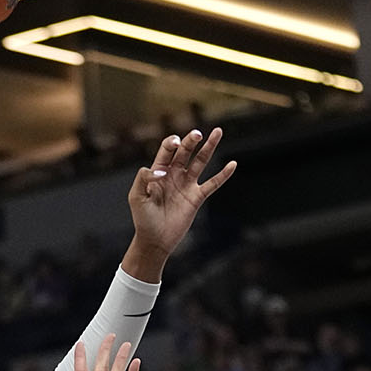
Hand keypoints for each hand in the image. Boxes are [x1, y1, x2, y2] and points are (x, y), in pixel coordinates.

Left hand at [128, 128, 236, 255]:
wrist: (155, 239)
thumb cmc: (143, 218)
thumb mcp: (136, 196)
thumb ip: (144, 178)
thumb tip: (161, 170)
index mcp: (159, 170)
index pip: (167, 149)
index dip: (172, 143)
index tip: (174, 146)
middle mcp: (174, 174)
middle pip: (185, 151)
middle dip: (191, 141)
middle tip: (197, 134)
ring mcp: (187, 184)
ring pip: (201, 161)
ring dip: (209, 147)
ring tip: (218, 132)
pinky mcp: (197, 197)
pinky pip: (213, 184)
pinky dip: (223, 174)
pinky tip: (233, 164)